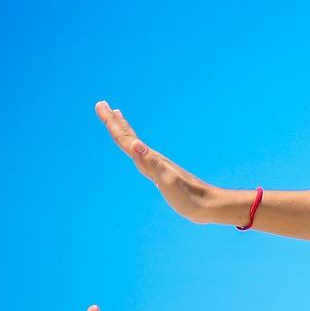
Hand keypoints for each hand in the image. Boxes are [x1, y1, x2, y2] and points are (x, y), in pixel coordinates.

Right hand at [97, 101, 230, 225]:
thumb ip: (152, 163)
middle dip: (114, 121)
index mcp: (151, 159)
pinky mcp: (161, 174)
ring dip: (124, 130)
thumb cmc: (190, 197)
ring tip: (117, 117)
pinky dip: (134, 148)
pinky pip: (142, 156)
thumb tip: (135, 144)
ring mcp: (157, 165)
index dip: (112, 123)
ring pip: (134, 144)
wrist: (209, 206)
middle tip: (102, 104)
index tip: (100, 105)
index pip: (126, 138)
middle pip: (129, 136)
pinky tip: (136, 148)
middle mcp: (153, 159)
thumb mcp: (168, 181)